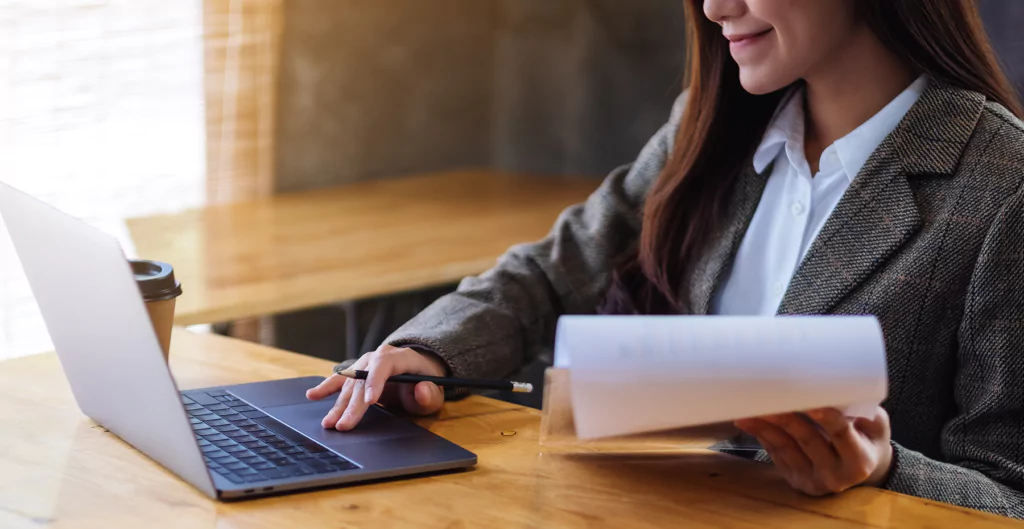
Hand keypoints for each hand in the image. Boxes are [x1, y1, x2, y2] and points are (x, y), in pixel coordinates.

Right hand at [305, 345, 446, 430]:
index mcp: (398, 357)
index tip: (370, 402)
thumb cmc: (427, 382)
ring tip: (329, 422)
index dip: (375, 382)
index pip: (383, 365)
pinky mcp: (356, 373)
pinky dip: (325, 388)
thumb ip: (430, 393)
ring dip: (338, 404)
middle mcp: (377, 357)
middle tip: (345, 425)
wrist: (419, 370)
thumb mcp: (435, 390)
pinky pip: (339, 380)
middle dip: (353, 405)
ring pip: (349, 385)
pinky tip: (312, 395)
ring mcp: (364, 365)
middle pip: (362, 381)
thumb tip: (422, 390)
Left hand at [734, 407, 892, 495]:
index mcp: (860, 461)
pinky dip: (762, 436)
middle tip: (767, 398)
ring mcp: (813, 480)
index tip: (811, 403)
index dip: (826, 419)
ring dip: (764, 427)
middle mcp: (836, 475)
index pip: (841, 435)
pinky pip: (776, 455)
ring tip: (747, 409)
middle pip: (808, 440)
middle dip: (786, 418)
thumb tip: (840, 383)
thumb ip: (861, 408)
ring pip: (785, 448)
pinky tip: (749, 422)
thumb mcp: (875, 424)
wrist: (860, 467)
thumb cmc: (867, 436)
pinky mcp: (795, 480)